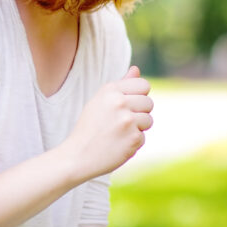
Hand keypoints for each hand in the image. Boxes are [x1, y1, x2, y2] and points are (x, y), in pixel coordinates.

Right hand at [61, 66, 152, 182]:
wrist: (77, 156)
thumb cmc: (89, 128)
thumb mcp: (100, 101)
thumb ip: (121, 85)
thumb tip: (136, 69)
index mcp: (110, 90)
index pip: (144, 85)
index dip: (139, 96)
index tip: (128, 105)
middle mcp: (120, 102)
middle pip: (149, 103)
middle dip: (140, 113)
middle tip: (121, 123)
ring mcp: (128, 121)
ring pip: (149, 120)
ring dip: (137, 129)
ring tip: (118, 133)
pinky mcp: (134, 138)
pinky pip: (143, 137)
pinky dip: (133, 143)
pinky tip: (117, 145)